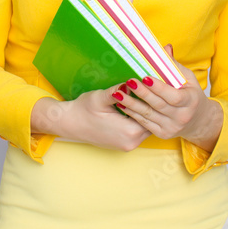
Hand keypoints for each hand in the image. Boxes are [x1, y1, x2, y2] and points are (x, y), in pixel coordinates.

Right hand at [31, 87, 150, 151]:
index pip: (153, 115)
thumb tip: (131, 83)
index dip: (156, 101)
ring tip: (148, 96)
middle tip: (157, 89)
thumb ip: (117, 91)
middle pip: (152, 123)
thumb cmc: (83, 110)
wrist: (69, 123)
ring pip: (146, 127)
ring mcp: (128, 146)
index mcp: (130, 132)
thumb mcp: (100, 97)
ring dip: (147, 113)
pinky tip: (137, 106)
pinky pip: (138, 131)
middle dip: (153, 107)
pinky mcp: (123, 144)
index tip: (158, 87)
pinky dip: (139, 119)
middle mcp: (131, 142)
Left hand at [111, 44, 222, 151]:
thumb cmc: (191, 95)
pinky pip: (144, 123)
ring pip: (148, 115)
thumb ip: (174, 65)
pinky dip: (131, 113)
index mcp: (191, 101)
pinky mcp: (162, 133)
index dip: (159, 88)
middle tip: (128, 82)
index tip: (145, 77)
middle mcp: (182, 117)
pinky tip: (121, 104)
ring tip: (118, 93)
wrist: (198, 121)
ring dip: (131, 104)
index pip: (173, 96)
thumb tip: (165, 48)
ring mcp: (171, 127)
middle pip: (158, 105)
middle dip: (142, 93)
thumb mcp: (188, 79)